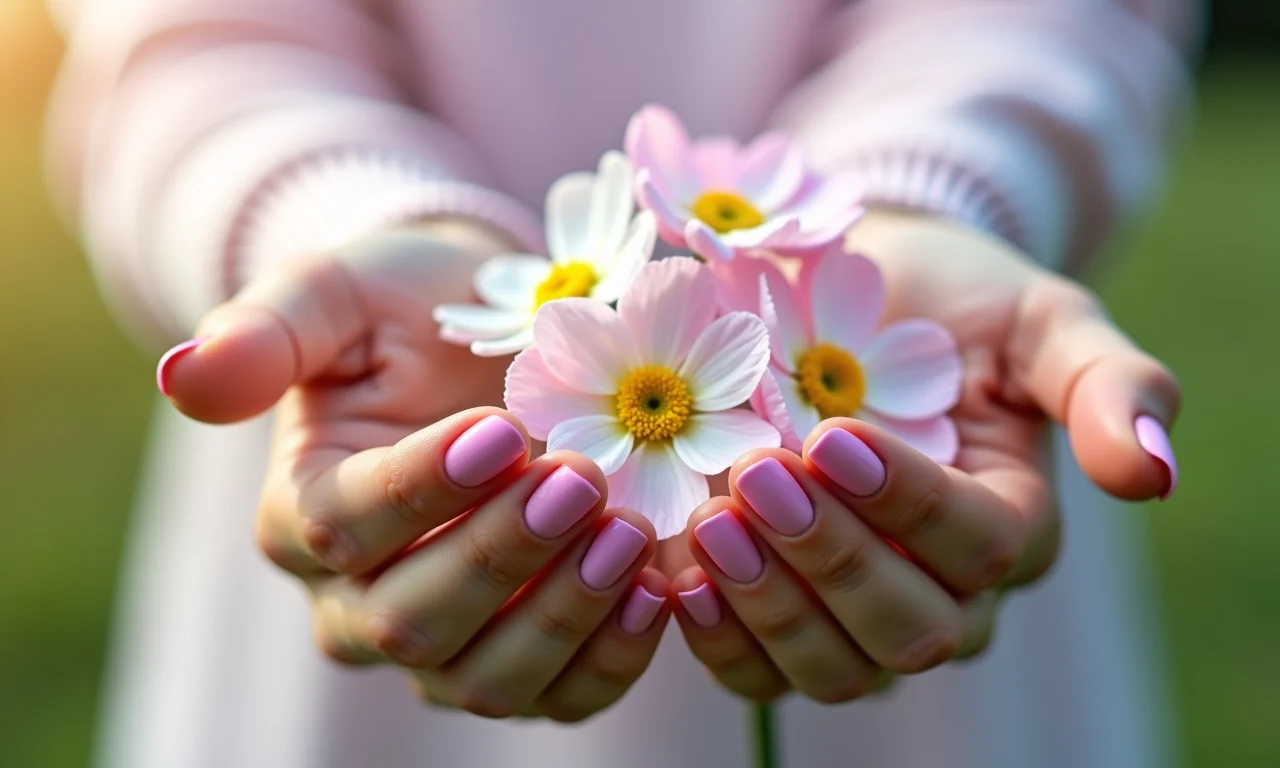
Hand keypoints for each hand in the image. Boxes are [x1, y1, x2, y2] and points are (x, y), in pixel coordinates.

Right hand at [158, 223, 670, 721]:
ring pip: (482, 678)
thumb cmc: (406, 308)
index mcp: (300, 514)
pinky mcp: (523, 654)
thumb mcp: (338, 292)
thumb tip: (180, 374)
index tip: (499, 430)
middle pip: (409, 621)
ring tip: (627, 535)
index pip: (342, 526)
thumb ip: (267, 330)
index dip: (419, 489)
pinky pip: (560, 696)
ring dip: (559, 616)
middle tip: (578, 482)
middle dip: (498, 558)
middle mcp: (358, 599)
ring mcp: (446, 642)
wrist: (489, 336)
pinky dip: (608, 659)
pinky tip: (655, 590)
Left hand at [669, 209, 1178, 702]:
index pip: (979, 548)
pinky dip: (720, 638)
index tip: (834, 435)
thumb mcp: (1039, 319)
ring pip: (835, 668)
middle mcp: (944, 593)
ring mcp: (857, 616)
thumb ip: (1107, 383)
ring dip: (771, 604)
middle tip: (761, 477)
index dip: (909, 503)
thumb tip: (1152, 473)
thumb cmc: (952, 305)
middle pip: (911, 630)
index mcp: (1013, 529)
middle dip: (835, 559)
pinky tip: (679, 578)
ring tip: (712, 523)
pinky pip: (757, 672)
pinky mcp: (781, 615)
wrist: (850, 299)